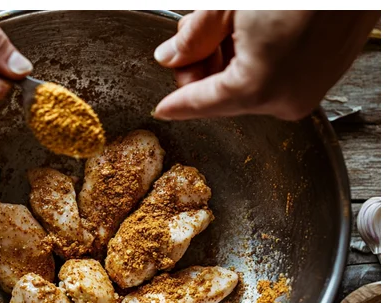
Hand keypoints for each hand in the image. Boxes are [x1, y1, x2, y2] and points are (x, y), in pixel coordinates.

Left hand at [152, 11, 376, 120]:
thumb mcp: (229, 5)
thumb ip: (194, 37)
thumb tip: (172, 56)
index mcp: (257, 87)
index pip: (201, 103)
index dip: (176, 103)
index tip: (162, 108)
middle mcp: (285, 99)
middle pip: (223, 96)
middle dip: (204, 69)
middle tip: (196, 34)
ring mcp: (309, 89)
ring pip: (248, 86)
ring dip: (229, 60)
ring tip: (232, 21)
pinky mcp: (325, 75)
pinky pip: (277, 77)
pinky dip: (258, 59)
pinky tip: (258, 28)